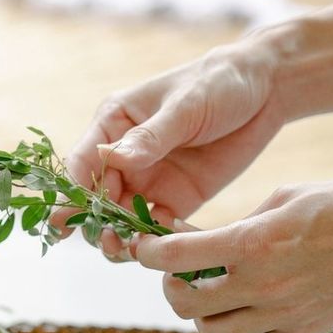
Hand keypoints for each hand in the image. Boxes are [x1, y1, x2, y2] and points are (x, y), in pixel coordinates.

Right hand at [51, 37, 285, 260]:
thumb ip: (151, 136)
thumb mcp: (186, 105)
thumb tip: (113, 159)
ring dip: (120, 238)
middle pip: (98, 198)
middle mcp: (125, 157)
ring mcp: (148, 180)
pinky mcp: (176, 199)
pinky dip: (155, 241)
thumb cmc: (219, 82)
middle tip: (108, 241)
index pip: (83, 162)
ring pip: (121, 219)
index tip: (64, 221)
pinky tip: (163, 250)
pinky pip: (156, 227)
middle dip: (97, 223)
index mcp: (115, 124)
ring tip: (128, 251)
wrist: (267, 90)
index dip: (71, 193)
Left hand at [136, 181, 332, 332]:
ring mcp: (281, 315)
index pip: (175, 257)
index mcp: (251, 242)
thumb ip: (240, 222)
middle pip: (184, 302)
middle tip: (182, 273)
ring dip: (203, 316)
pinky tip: (247, 320)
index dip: (148, 252)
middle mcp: (260, 284)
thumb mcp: (284, 196)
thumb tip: (204, 241)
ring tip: (215, 297)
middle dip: (172, 285)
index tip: (145, 247)